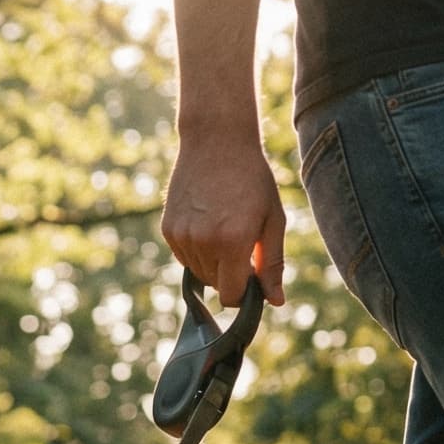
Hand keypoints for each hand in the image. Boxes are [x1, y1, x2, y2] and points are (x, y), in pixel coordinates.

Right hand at [162, 124, 285, 304]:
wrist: (216, 141)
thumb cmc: (252, 179)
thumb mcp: (272, 220)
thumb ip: (272, 264)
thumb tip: (275, 302)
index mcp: (233, 242)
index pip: (230, 295)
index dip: (243, 291)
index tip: (253, 274)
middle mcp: (203, 243)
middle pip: (215, 285)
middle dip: (230, 273)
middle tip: (242, 241)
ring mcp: (182, 236)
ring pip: (198, 272)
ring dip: (213, 262)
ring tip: (224, 226)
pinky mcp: (168, 229)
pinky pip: (184, 256)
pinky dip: (197, 249)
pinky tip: (207, 221)